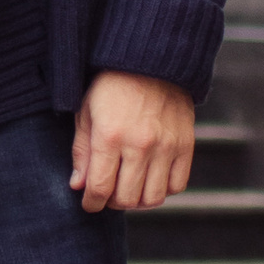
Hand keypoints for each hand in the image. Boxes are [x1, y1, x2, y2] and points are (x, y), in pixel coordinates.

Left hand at [70, 70, 193, 211]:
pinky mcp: (185, 144)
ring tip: (129, 188)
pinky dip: (163, 189)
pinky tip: (151, 178)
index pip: (100, 188)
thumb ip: (82, 152)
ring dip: (138, 201)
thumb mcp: (86, 112)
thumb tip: (78, 186)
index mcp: (109, 136)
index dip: (91, 203)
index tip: (89, 204)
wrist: (150, 59)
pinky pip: (177, 185)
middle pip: (126, 198)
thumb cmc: (112, 85)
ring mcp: (166, 146)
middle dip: (112, 203)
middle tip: (107, 194)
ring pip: (152, 198)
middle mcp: (139, 144)